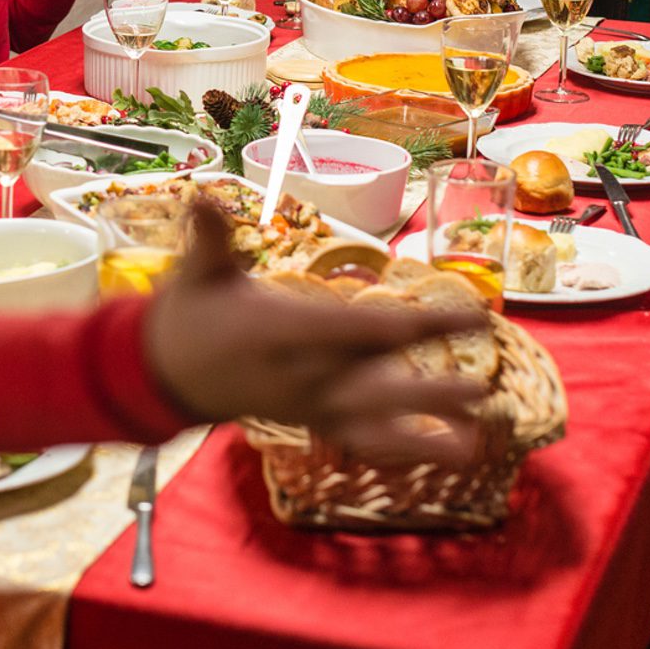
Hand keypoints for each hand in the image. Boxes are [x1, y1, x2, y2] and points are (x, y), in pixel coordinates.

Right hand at [145, 205, 489, 462]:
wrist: (165, 374)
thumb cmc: (191, 313)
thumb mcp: (198, 272)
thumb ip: (210, 239)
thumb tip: (201, 196)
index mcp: (286, 334)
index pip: (361, 330)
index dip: (417, 324)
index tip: (465, 316)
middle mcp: (303, 376)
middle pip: (378, 381)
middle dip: (431, 388)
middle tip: (484, 385)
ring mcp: (309, 404)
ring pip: (376, 420)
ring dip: (426, 426)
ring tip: (477, 435)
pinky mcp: (313, 420)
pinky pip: (365, 439)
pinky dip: (408, 448)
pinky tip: (455, 452)